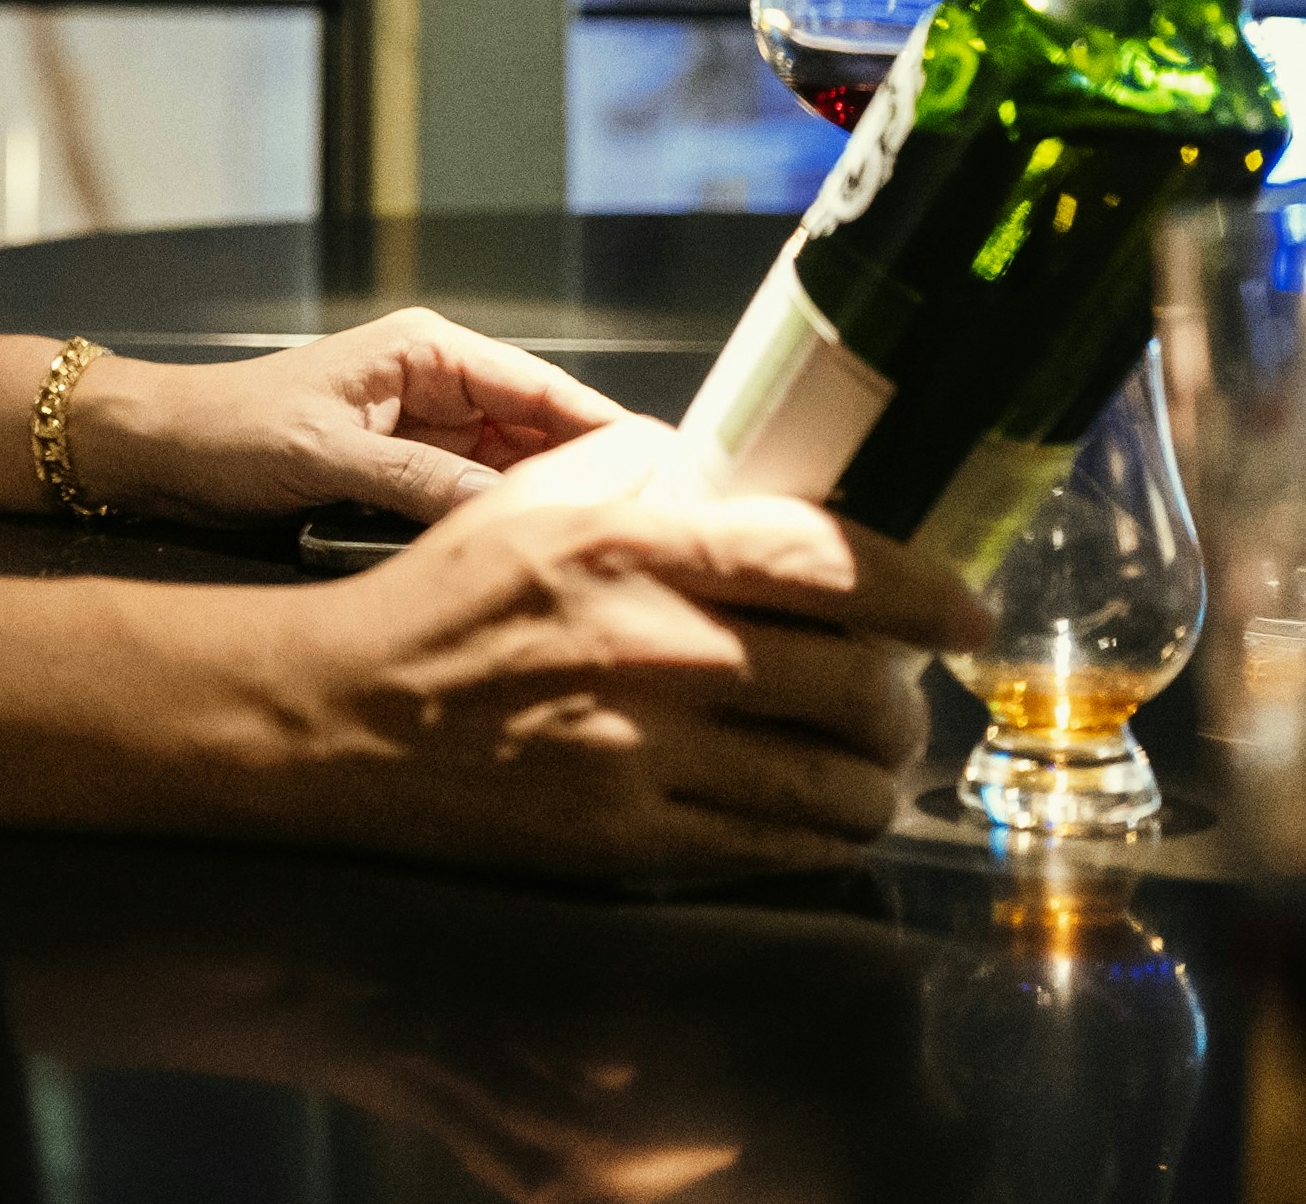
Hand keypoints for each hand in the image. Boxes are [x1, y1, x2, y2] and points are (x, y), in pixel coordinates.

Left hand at [63, 308, 627, 526]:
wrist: (157, 450)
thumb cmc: (229, 430)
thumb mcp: (330, 456)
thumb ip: (421, 481)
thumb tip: (508, 509)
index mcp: (428, 351)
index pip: (544, 387)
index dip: (606, 426)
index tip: (669, 468)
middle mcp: (437, 383)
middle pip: (542, 430)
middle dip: (589, 474)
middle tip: (649, 526)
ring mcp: (424, 428)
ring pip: (513, 469)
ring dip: (547, 504)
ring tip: (606, 549)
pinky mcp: (404, 470)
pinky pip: (472, 496)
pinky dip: (500, 523)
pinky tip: (532, 556)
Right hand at [270, 425, 985, 881]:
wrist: (342, 720)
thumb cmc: (438, 603)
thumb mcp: (528, 499)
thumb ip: (636, 464)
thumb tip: (725, 457)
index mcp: (637, 551)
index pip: (830, 563)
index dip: (924, 588)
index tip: (963, 609)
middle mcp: (658, 652)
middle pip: (858, 683)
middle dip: (904, 694)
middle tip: (898, 690)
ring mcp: (649, 756)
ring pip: (838, 785)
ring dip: (876, 776)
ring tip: (866, 760)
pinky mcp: (634, 840)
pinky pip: (782, 848)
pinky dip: (824, 834)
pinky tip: (816, 812)